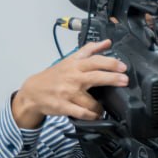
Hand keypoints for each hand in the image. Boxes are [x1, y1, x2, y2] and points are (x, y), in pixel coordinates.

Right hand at [11, 40, 128, 127]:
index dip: (110, 63)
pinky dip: (92, 115)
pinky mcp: (64, 106)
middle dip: (112, 78)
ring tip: (103, 107)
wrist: (33, 92)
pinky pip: (83, 113)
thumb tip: (107, 42)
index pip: (94, 61)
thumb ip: (90, 50)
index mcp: (74, 65)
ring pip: (91, 100)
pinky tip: (95, 114)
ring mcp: (68, 92)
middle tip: (124, 81)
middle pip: (95, 76)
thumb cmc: (54, 76)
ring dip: (100, 106)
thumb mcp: (70, 60)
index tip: (123, 67)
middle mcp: (72, 78)